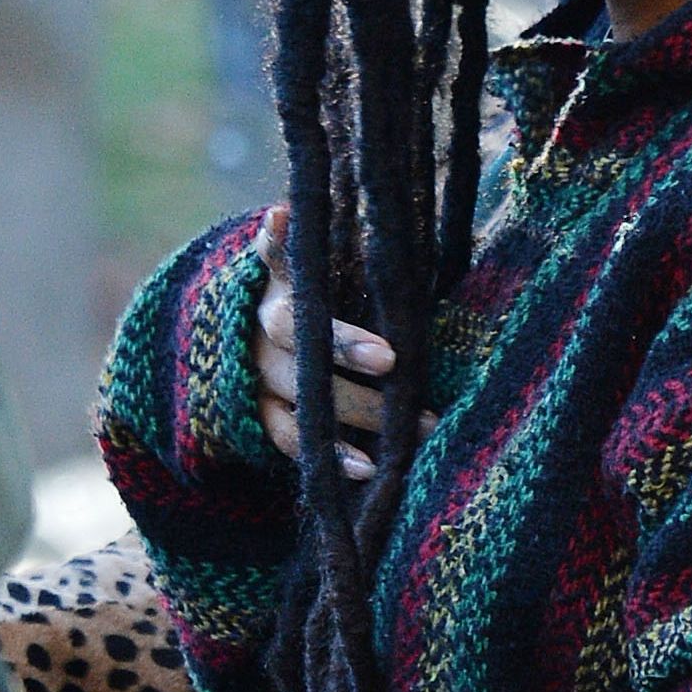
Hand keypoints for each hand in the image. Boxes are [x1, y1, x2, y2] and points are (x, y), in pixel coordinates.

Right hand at [252, 205, 435, 478]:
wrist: (262, 341)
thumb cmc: (326, 295)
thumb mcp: (334, 264)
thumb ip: (370, 248)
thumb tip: (433, 222)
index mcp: (284, 282)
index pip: (282, 261)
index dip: (287, 248)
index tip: (308, 241)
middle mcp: (263, 327)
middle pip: (294, 333)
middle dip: (343, 346)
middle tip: (393, 360)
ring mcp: (258, 375)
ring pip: (300, 393)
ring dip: (357, 412)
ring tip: (418, 426)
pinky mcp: (259, 416)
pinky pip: (289, 439)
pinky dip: (330, 455)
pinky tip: (368, 470)